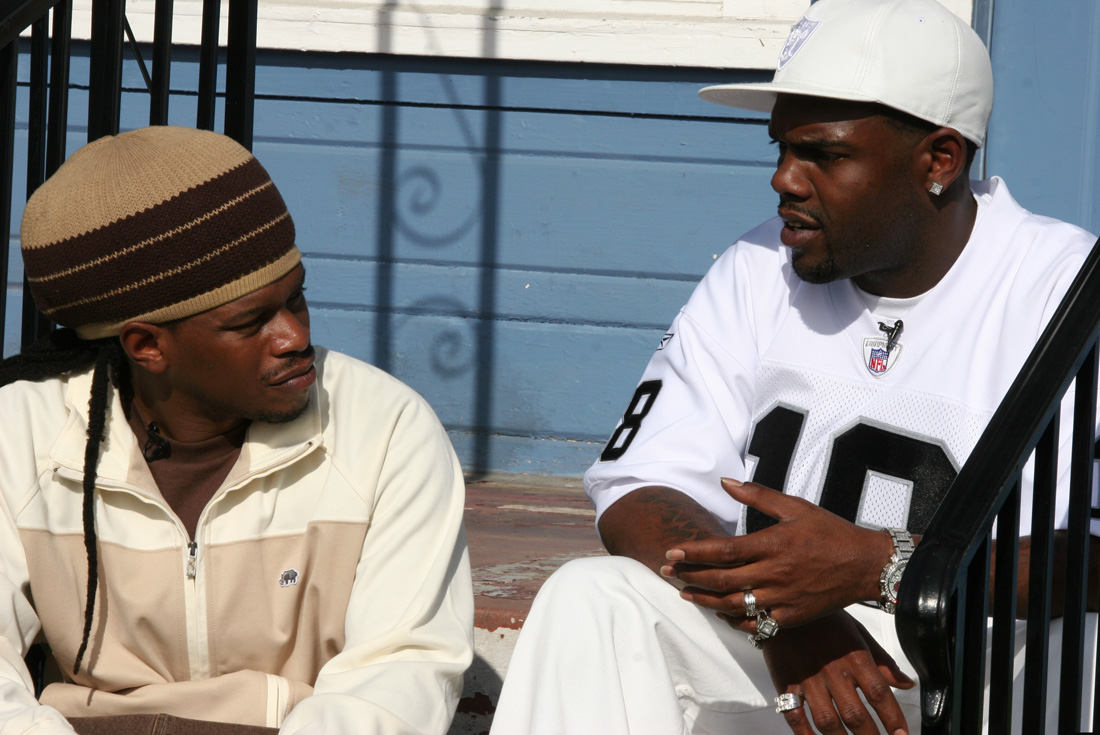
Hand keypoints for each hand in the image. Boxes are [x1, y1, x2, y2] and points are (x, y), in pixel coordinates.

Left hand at [661, 479, 892, 630]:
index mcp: (773, 544)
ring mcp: (783, 599)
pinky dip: (734, 620)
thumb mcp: (795, 506)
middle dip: (689, 577)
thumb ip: (757, 495)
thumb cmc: (830, 531)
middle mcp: (775, 574)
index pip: (723, 551)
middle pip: (721, 580)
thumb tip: (725, 481)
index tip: (671, 553)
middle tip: (667, 573)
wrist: (866, 565)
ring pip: (733, 605)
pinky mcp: (791, 617)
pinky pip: (755, 623)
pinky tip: (720, 611)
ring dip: (704, 601)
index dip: (694, 553)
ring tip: (685, 594)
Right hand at [761, 610, 913, 734]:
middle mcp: (833, 671)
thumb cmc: (824, 621)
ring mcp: (808, 679)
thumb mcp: (858, 634)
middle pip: (855, 715)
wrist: (782, 607)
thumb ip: (883, 662)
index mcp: (855, 657)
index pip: (879, 694)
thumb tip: (906, 683)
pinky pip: (795, 716)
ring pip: (827, 721)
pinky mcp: (786, 684)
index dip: (893, 718)